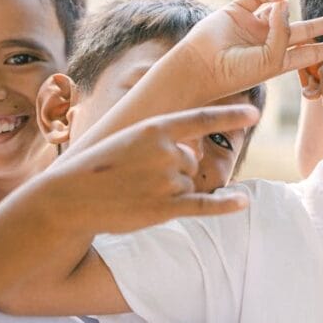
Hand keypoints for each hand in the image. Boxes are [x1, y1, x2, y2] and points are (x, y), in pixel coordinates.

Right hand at [37, 105, 260, 234]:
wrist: (68, 200)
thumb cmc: (98, 169)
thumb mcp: (128, 141)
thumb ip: (163, 143)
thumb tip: (192, 154)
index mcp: (155, 128)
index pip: (202, 119)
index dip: (230, 115)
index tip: (255, 114)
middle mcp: (166, 151)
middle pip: (192, 162)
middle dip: (171, 172)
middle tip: (135, 179)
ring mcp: (167, 180)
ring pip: (189, 184)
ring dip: (170, 193)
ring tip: (136, 194)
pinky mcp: (166, 208)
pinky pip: (205, 204)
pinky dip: (226, 205)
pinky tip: (244, 203)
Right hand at [180, 0, 322, 99]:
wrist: (202, 67)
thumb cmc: (238, 71)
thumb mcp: (270, 60)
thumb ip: (283, 34)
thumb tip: (285, 1)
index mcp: (277, 61)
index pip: (307, 53)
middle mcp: (267, 42)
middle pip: (301, 31)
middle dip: (321, 26)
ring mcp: (253, 25)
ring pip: (279, 10)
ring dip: (294, 7)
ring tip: (303, 4)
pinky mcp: (238, 10)